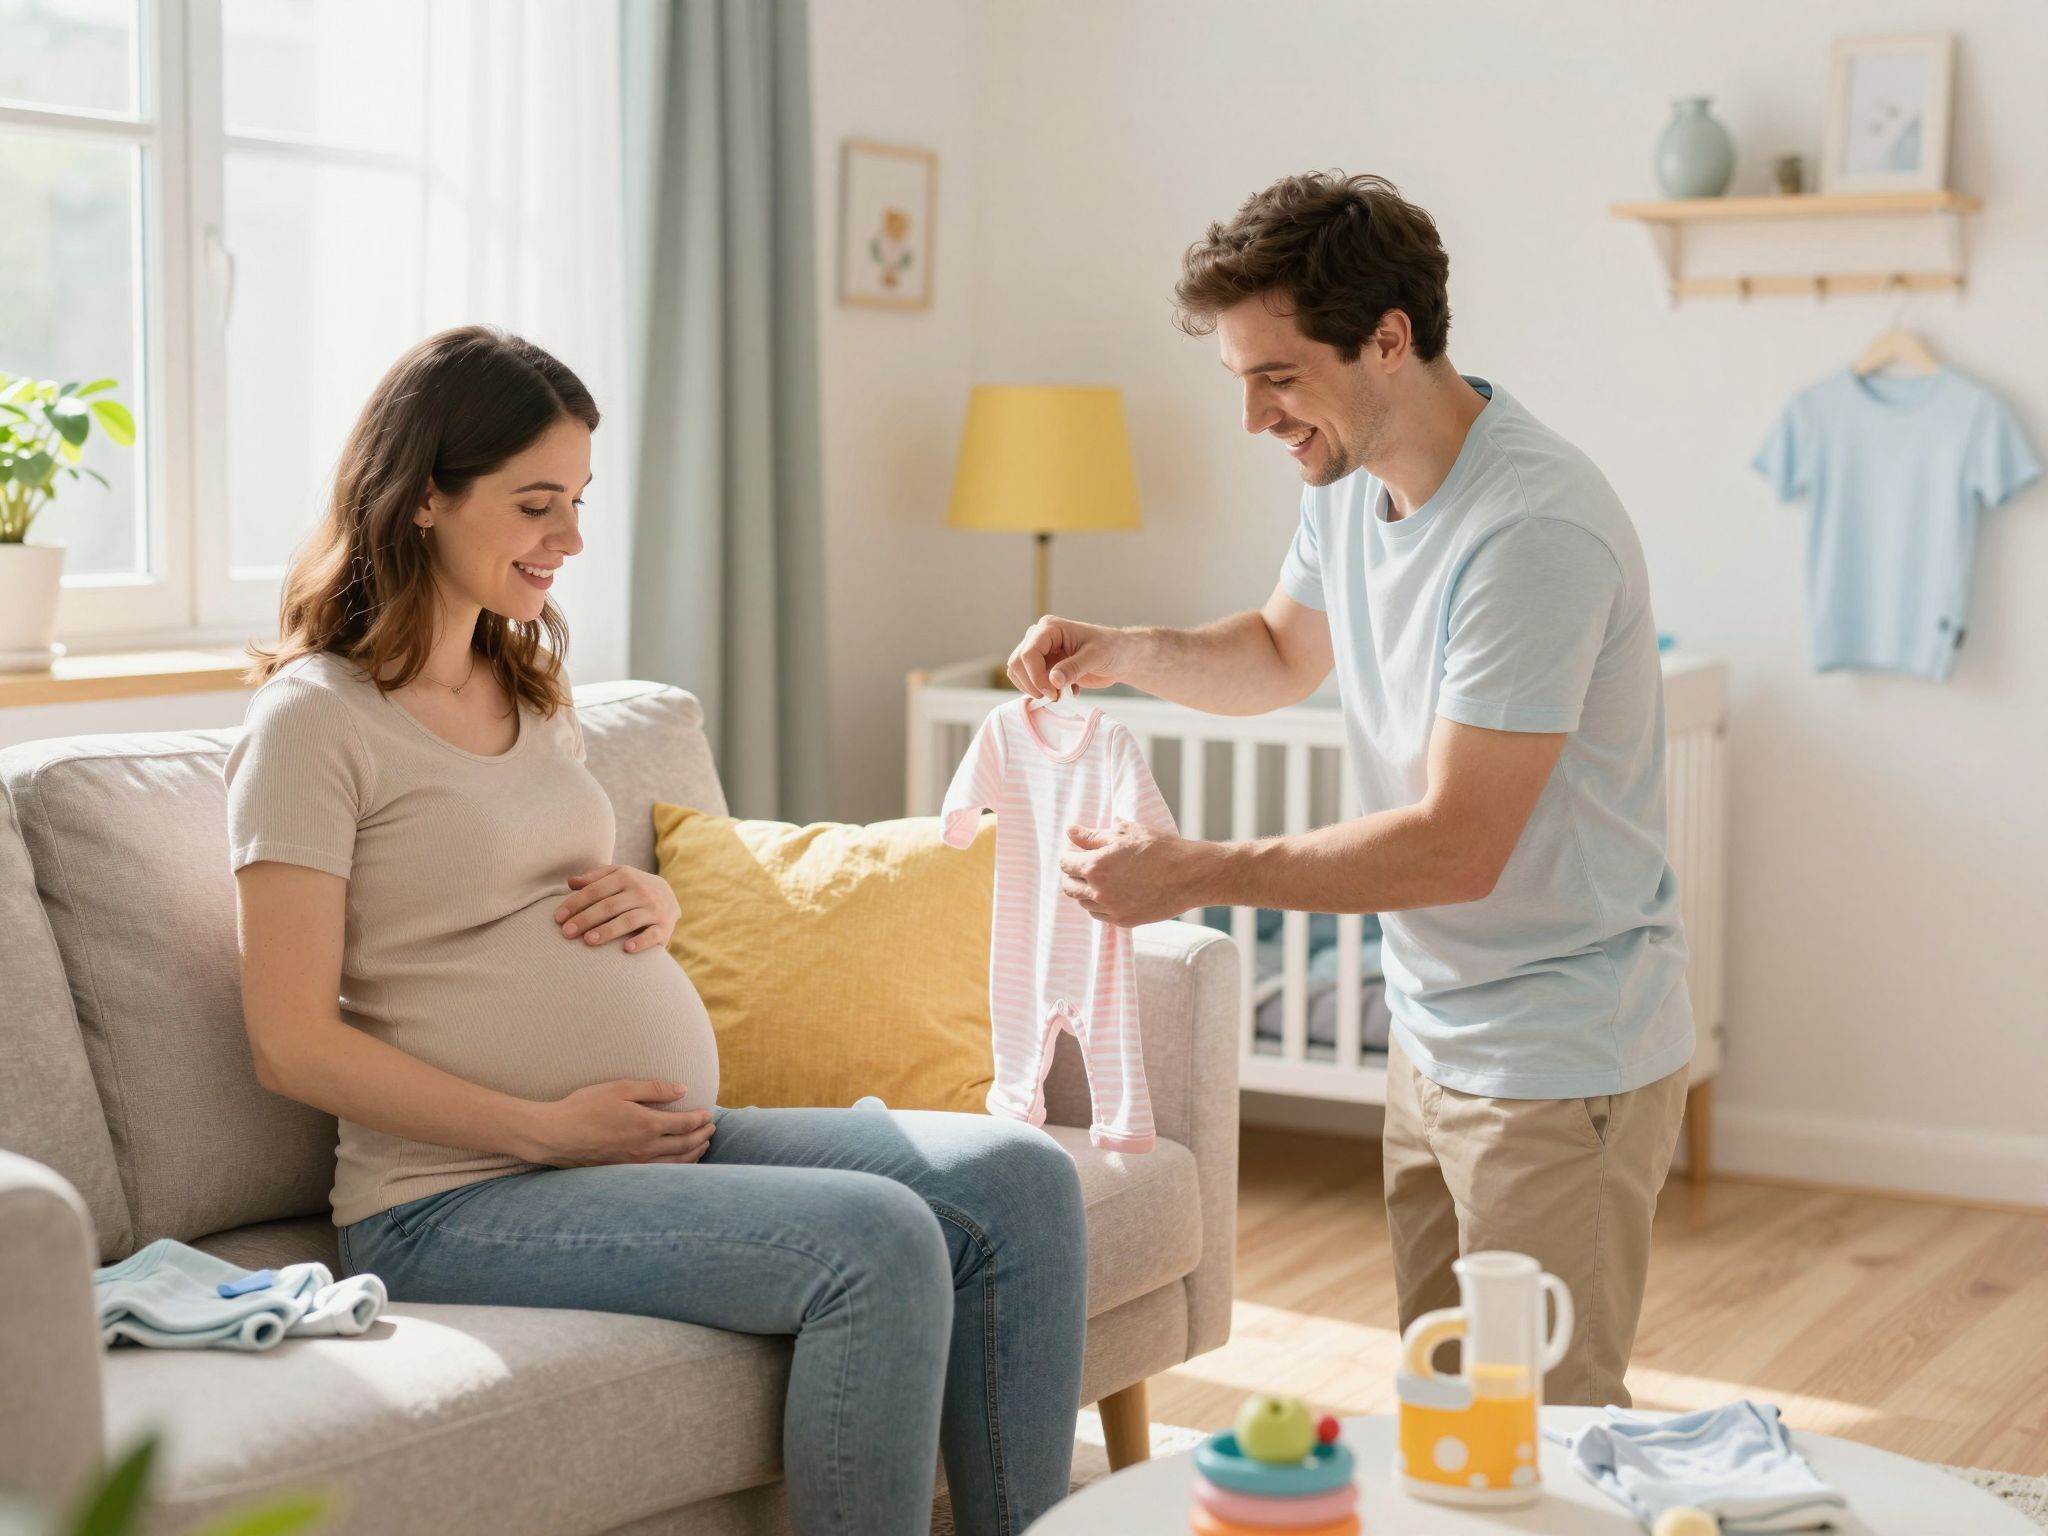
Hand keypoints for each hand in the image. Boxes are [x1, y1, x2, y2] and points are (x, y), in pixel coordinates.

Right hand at [523, 1079, 714, 1166]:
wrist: (555, 1135)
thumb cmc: (584, 1107)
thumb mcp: (620, 1088)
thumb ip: (653, 1089)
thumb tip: (682, 1089)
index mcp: (648, 1125)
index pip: (685, 1124)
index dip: (700, 1119)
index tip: (709, 1114)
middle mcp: (646, 1148)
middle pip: (686, 1145)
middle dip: (702, 1136)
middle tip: (712, 1128)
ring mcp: (636, 1164)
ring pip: (676, 1164)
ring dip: (694, 1154)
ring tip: (703, 1146)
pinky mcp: (624, 1173)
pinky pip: (660, 1173)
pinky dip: (677, 1168)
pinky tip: (678, 1164)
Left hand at [555, 864, 679, 953]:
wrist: (670, 896)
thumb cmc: (632, 888)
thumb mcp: (616, 875)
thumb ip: (594, 877)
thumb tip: (570, 882)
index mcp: (625, 877)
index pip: (596, 890)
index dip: (576, 903)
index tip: (558, 918)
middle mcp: (641, 891)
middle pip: (609, 905)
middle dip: (586, 919)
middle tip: (567, 932)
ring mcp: (654, 909)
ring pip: (629, 920)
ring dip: (608, 930)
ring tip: (589, 940)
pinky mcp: (664, 927)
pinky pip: (653, 935)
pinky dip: (641, 942)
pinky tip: (626, 949)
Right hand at [1007, 615, 1132, 700]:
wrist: (1120, 657)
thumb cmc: (1112, 649)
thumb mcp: (1096, 657)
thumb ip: (1074, 668)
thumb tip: (1052, 680)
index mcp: (1050, 628)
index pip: (1028, 653)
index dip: (1035, 676)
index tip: (1052, 693)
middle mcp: (1039, 637)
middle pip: (1017, 663)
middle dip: (1032, 684)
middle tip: (1055, 696)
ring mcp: (1040, 652)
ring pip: (1018, 673)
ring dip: (1035, 689)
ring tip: (1060, 694)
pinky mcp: (1043, 666)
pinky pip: (1030, 682)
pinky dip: (1043, 691)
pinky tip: (1065, 691)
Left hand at [1058, 820, 1203, 927]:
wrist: (1190, 875)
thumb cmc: (1160, 848)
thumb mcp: (1125, 832)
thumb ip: (1093, 835)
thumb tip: (1071, 832)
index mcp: (1095, 866)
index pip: (1065, 863)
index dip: (1070, 855)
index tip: (1079, 851)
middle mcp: (1098, 891)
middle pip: (1069, 886)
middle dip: (1073, 874)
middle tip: (1086, 865)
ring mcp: (1111, 909)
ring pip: (1083, 903)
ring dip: (1086, 890)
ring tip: (1102, 878)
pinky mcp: (1124, 921)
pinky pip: (1099, 915)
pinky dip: (1100, 904)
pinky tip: (1112, 893)